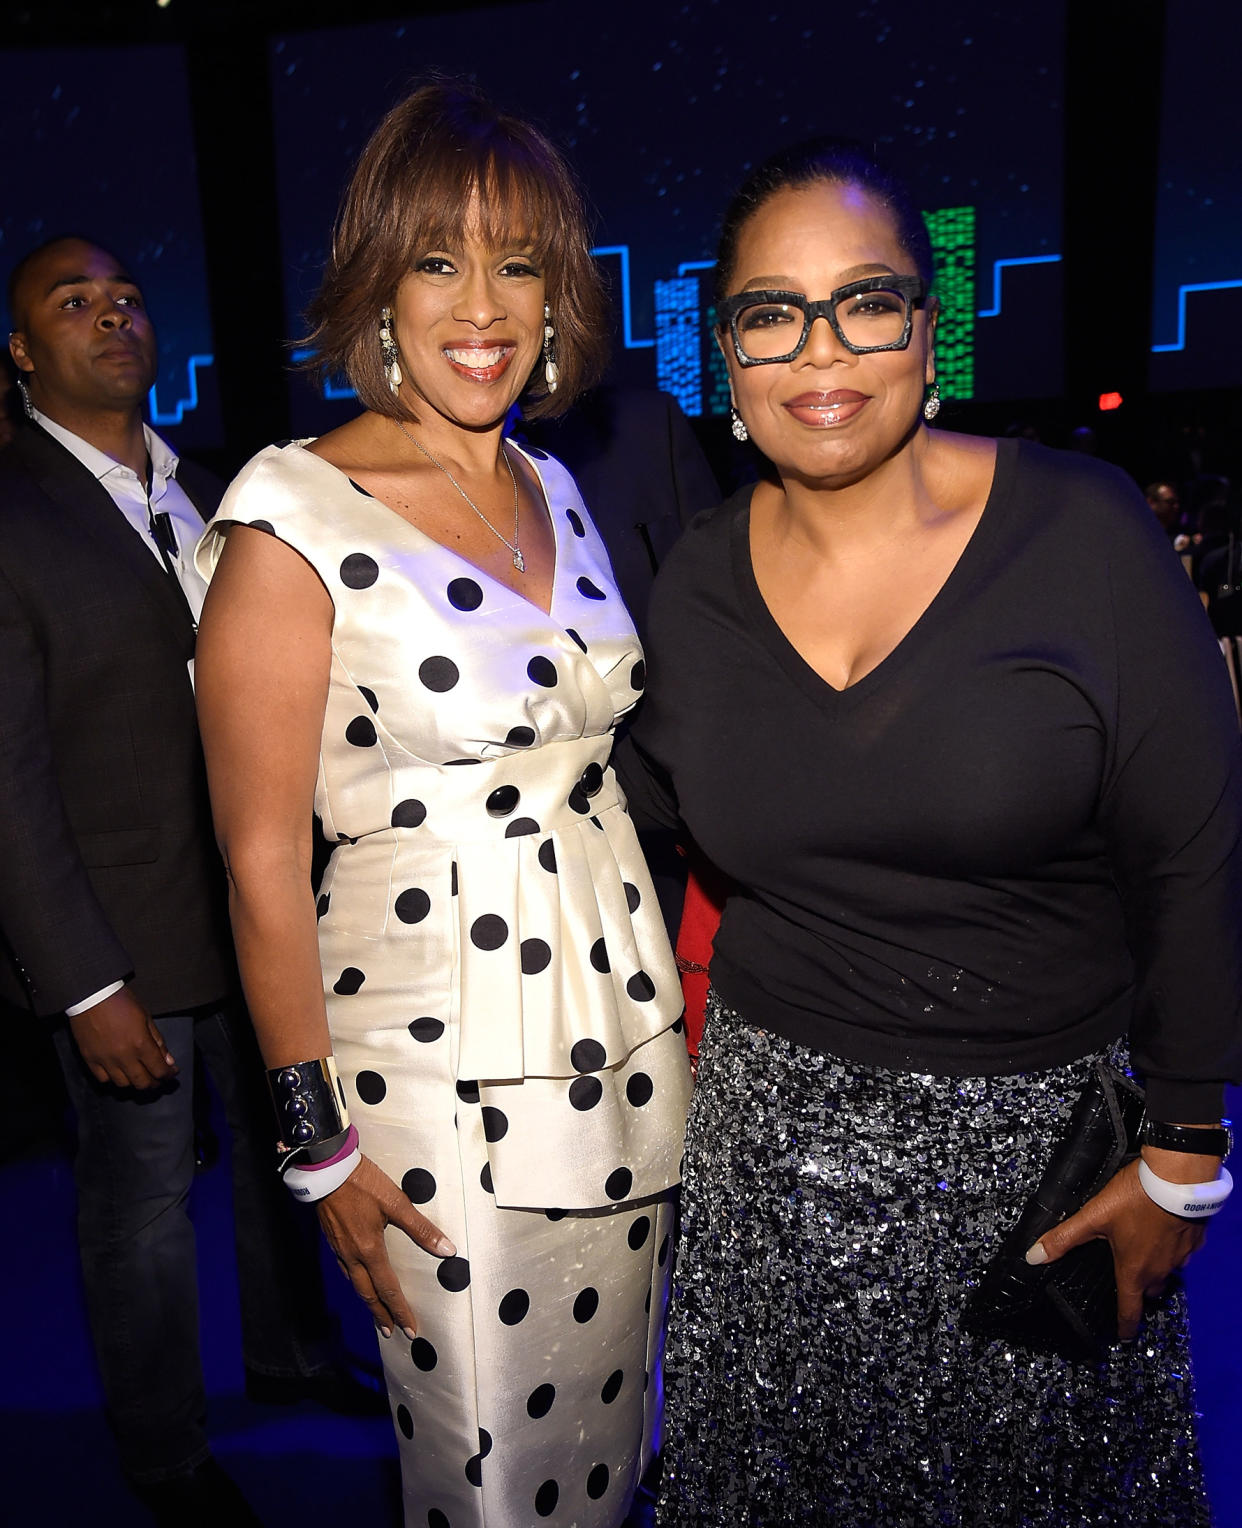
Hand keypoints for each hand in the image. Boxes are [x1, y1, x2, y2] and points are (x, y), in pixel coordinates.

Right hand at [68, 986, 178, 1088]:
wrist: (91, 995)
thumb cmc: (120, 1001)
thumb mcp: (146, 1017)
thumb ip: (158, 1041)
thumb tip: (168, 1060)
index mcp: (141, 1044)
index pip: (159, 1070)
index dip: (168, 1075)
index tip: (171, 1073)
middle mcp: (123, 1056)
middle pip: (142, 1083)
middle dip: (154, 1083)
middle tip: (157, 1078)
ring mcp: (105, 1060)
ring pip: (123, 1084)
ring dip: (134, 1082)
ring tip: (138, 1074)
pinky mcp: (90, 1059)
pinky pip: (103, 1079)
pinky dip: (113, 1078)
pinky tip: (118, 1071)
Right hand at [315, 1154, 455, 1338]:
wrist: (327, 1169)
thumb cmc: (362, 1183)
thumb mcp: (396, 1202)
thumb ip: (421, 1228)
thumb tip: (447, 1249)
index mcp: (370, 1249)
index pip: (388, 1288)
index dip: (400, 1310)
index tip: (409, 1329)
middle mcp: (352, 1255)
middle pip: (368, 1294)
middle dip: (381, 1314)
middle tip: (391, 1332)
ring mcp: (339, 1248)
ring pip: (355, 1284)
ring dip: (367, 1301)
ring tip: (376, 1312)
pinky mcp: (332, 1239)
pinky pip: (345, 1270)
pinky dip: (355, 1282)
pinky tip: (358, 1279)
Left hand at [1026, 1154, 1215, 1339]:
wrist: (1178, 1179)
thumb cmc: (1135, 1199)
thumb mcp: (1094, 1216)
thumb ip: (1064, 1238)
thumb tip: (1033, 1257)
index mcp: (1135, 1271)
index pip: (1130, 1309)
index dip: (1125, 1325)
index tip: (1123, 1336)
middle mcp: (1160, 1270)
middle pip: (1149, 1291)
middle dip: (1138, 1292)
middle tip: (1127, 1286)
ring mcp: (1180, 1256)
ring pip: (1166, 1272)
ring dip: (1154, 1270)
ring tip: (1142, 1258)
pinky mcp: (1193, 1240)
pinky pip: (1180, 1254)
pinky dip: (1169, 1250)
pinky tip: (1161, 1235)